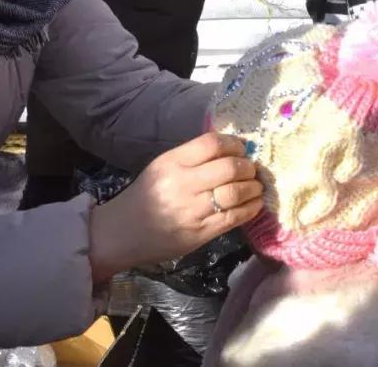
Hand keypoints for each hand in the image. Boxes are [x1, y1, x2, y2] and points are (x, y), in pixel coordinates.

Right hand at [88, 133, 262, 281]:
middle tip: (252, 169)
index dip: (234, 143)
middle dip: (248, 167)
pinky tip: (255, 203)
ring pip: (236, 193)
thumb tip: (233, 150)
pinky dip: (251, 208)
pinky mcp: (200, 233)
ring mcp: (192, 211)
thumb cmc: (144, 196)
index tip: (242, 148)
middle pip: (229, 168)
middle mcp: (182, 184)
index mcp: (171, 163)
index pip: (212, 144)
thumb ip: (193, 158)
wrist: (121, 233)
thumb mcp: (162, 167)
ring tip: (256, 186)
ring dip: (253, 187)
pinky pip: (234, 218)